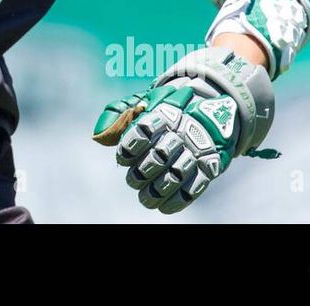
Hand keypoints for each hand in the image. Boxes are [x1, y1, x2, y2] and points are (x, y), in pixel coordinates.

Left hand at [92, 46, 275, 213]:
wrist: (211, 111)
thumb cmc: (167, 111)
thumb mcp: (143, 103)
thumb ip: (118, 115)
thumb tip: (98, 136)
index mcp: (163, 112)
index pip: (143, 130)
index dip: (129, 147)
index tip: (123, 157)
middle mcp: (182, 130)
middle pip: (159, 156)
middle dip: (142, 173)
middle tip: (133, 180)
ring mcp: (198, 149)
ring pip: (176, 175)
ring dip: (157, 190)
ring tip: (145, 197)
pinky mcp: (211, 166)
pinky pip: (195, 187)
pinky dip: (178, 200)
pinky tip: (163, 206)